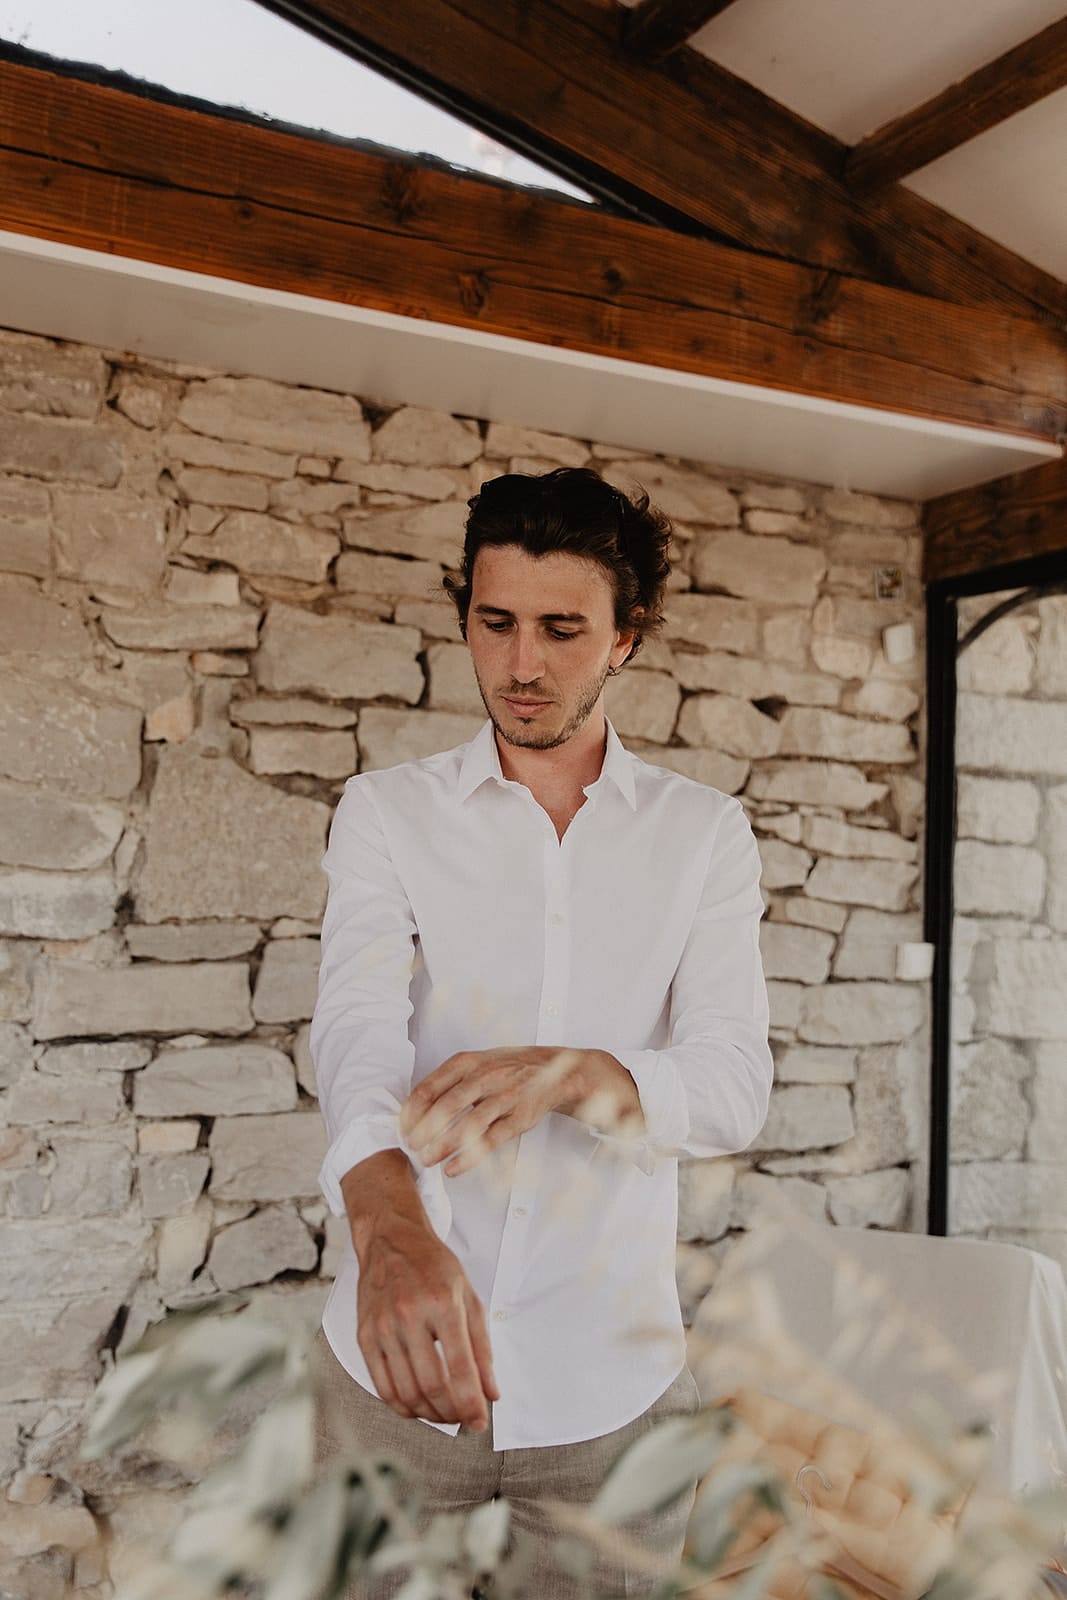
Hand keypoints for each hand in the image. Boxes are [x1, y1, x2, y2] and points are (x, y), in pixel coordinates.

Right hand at [355, 1211, 499, 1428]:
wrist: (391, 1239)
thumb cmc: (432, 1265)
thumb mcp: (468, 1296)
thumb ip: (482, 1347)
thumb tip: (490, 1391)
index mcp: (443, 1304)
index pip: (460, 1368)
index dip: (472, 1403)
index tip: (480, 1421)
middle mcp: (410, 1315)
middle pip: (432, 1386)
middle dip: (452, 1412)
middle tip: (463, 1418)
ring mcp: (384, 1327)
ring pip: (406, 1391)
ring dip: (429, 1414)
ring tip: (443, 1414)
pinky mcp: (365, 1336)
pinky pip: (381, 1385)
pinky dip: (401, 1405)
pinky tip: (416, 1406)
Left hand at [399, 1045, 583, 1176]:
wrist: (554, 1070)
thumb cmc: (507, 1068)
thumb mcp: (475, 1064)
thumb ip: (447, 1082)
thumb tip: (413, 1110)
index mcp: (468, 1062)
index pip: (430, 1086)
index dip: (412, 1111)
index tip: (402, 1128)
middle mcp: (486, 1076)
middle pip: (446, 1106)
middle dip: (424, 1130)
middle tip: (411, 1146)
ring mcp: (505, 1096)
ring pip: (469, 1124)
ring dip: (443, 1145)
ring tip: (427, 1160)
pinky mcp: (520, 1117)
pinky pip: (492, 1140)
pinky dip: (470, 1157)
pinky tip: (454, 1167)